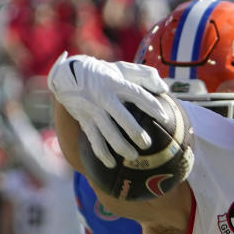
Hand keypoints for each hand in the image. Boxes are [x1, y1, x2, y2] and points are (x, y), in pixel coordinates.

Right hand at [47, 52, 169, 167]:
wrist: (68, 75)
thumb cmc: (105, 74)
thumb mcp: (123, 69)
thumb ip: (145, 75)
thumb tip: (164, 89)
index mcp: (116, 83)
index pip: (138, 95)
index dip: (152, 106)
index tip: (165, 119)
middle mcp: (104, 97)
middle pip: (123, 118)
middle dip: (136, 133)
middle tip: (147, 144)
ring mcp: (93, 110)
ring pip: (108, 133)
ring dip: (122, 147)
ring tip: (134, 157)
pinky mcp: (84, 120)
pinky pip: (94, 140)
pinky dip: (102, 154)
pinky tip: (112, 164)